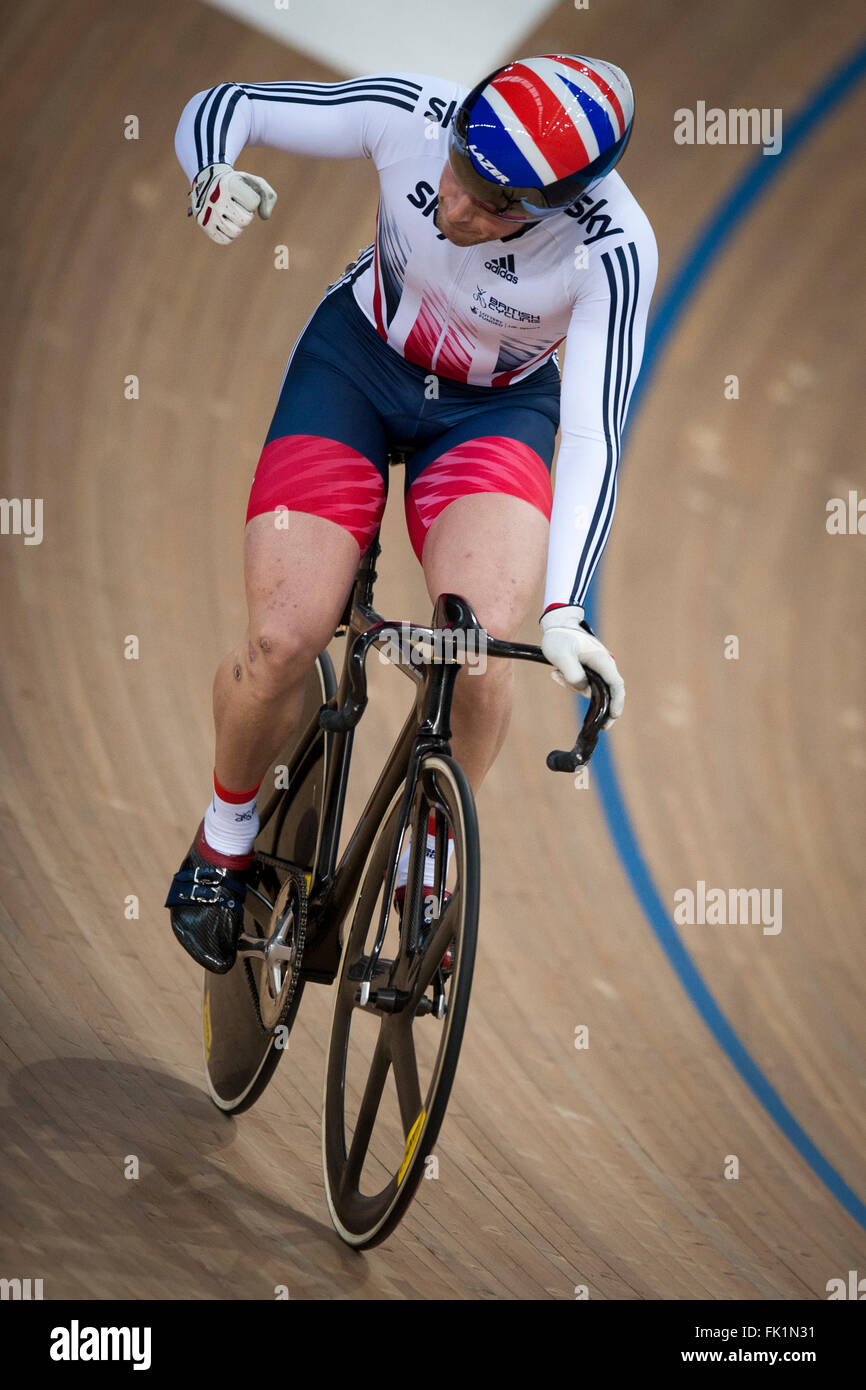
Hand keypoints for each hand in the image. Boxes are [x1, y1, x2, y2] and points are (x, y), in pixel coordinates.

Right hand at [189, 163, 276, 243]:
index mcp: (229, 183)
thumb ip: (268, 196)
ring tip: (232, 214)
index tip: (243, 194)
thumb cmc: (237, 184)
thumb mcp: (253, 183)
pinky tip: (225, 223)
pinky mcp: (204, 224)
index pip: (254, 202)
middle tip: (238, 206)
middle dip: (246, 214)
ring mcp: (209, 212)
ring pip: (235, 232)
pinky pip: (225, 240)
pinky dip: (229, 234)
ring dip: (238, 225)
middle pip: (245, 220)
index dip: (253, 200)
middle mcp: (216, 197)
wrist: (208, 182)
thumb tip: (265, 217)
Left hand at [540, 604, 624, 728]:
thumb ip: (573, 674)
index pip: (616, 685)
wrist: (557, 623)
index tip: (613, 717)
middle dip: (598, 704)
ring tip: (555, 674)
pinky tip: (555, 673)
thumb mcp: (562, 656)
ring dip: (573, 687)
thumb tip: (585, 690)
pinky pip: (583, 681)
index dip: (617, 703)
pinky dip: (570, 681)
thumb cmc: (559, 637)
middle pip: (606, 690)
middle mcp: (603, 663)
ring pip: (591, 687)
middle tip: (596, 724)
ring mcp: (596, 665)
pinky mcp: (588, 667)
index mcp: (601, 660)